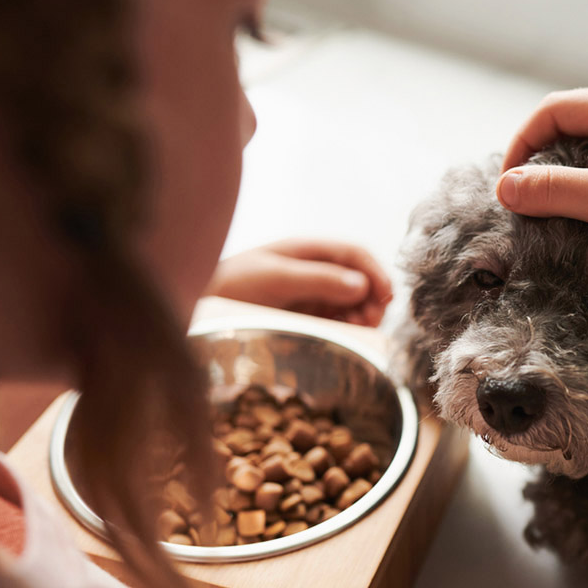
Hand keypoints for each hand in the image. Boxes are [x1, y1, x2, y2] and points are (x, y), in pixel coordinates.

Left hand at [204, 239, 393, 326]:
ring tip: (358, 329)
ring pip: (352, 304)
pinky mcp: (305, 320)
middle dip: (371, 298)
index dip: (375, 272)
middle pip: (359, 281)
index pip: (355, 255)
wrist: (200, 309)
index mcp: (309, 251)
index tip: (386, 296)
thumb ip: (317, 279)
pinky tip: (346, 335)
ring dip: (362, 315)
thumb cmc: (232, 285)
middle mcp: (315, 271)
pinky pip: (337, 322)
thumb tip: (361, 285)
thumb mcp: (275, 278)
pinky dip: (347, 328)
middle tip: (371, 320)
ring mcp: (311, 296)